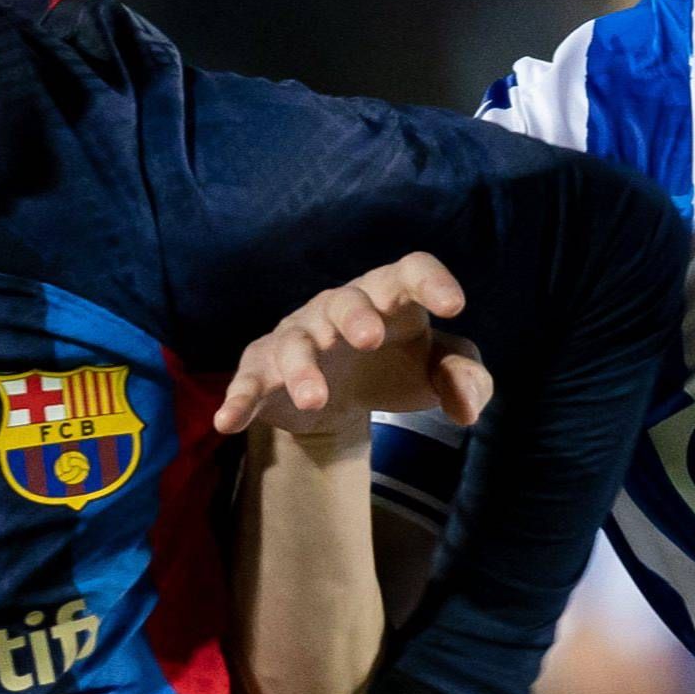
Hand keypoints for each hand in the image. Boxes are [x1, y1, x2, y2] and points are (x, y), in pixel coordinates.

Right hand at [215, 253, 493, 460]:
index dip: (432, 282)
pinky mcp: (264, 369)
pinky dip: (238, 399)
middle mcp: (340, 308)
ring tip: (314, 398)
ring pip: (296, 343)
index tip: (454, 305)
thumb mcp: (440, 372)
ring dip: (302, 368)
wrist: (342, 400)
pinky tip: (228, 421)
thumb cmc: (395, 367)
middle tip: (369, 338)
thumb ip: (466, 378)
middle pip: (345, 301)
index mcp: (390, 297)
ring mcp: (299, 336)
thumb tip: (466, 407)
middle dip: (355, 316)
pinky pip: (248, 381)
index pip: (411, 272)